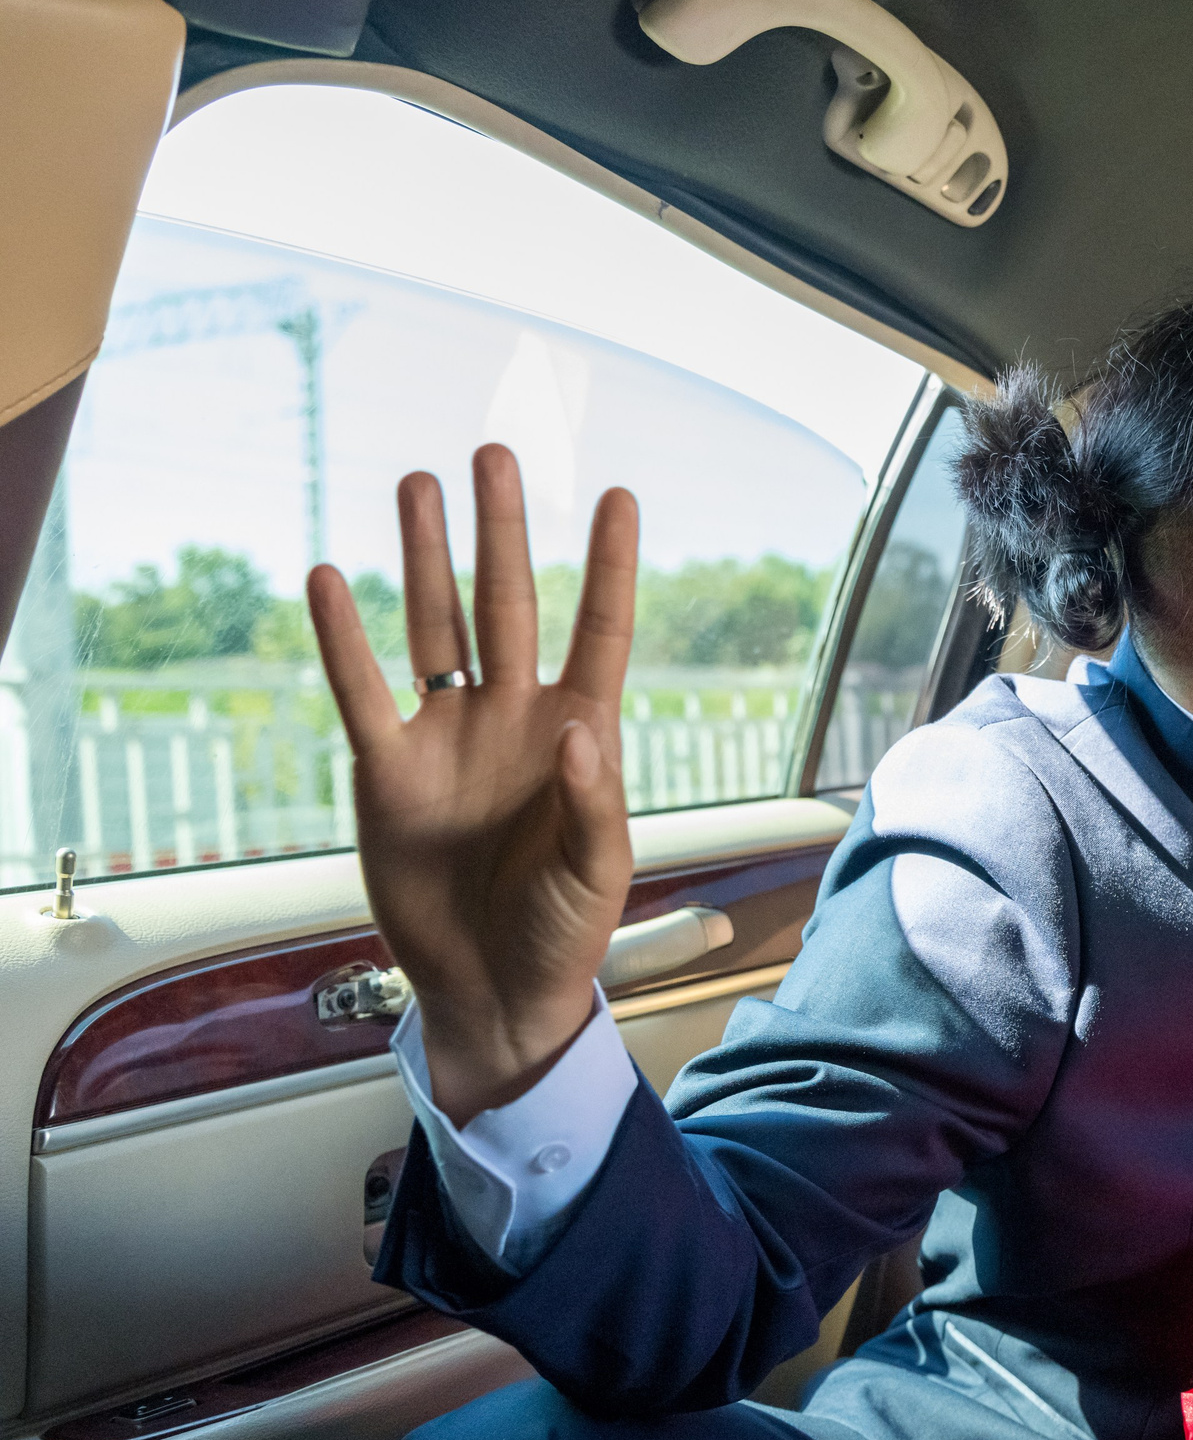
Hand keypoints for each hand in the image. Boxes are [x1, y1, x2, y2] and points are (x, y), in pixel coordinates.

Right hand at [308, 445, 638, 1125]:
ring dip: (427, 557)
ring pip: (437, 627)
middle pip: (509, 604)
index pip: (601, 629)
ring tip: (417, 481)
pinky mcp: (389, 772)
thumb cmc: (565, 929)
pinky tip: (329, 577)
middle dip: (502, 531)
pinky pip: (362, 692)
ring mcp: (450, 738)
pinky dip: (344, 639)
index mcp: (582, 732)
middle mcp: (515, 718)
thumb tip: (579, 725)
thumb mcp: (598, 868)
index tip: (616, 494)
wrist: (494, 987)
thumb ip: (595, 798)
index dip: (609, 565)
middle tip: (494, 452)